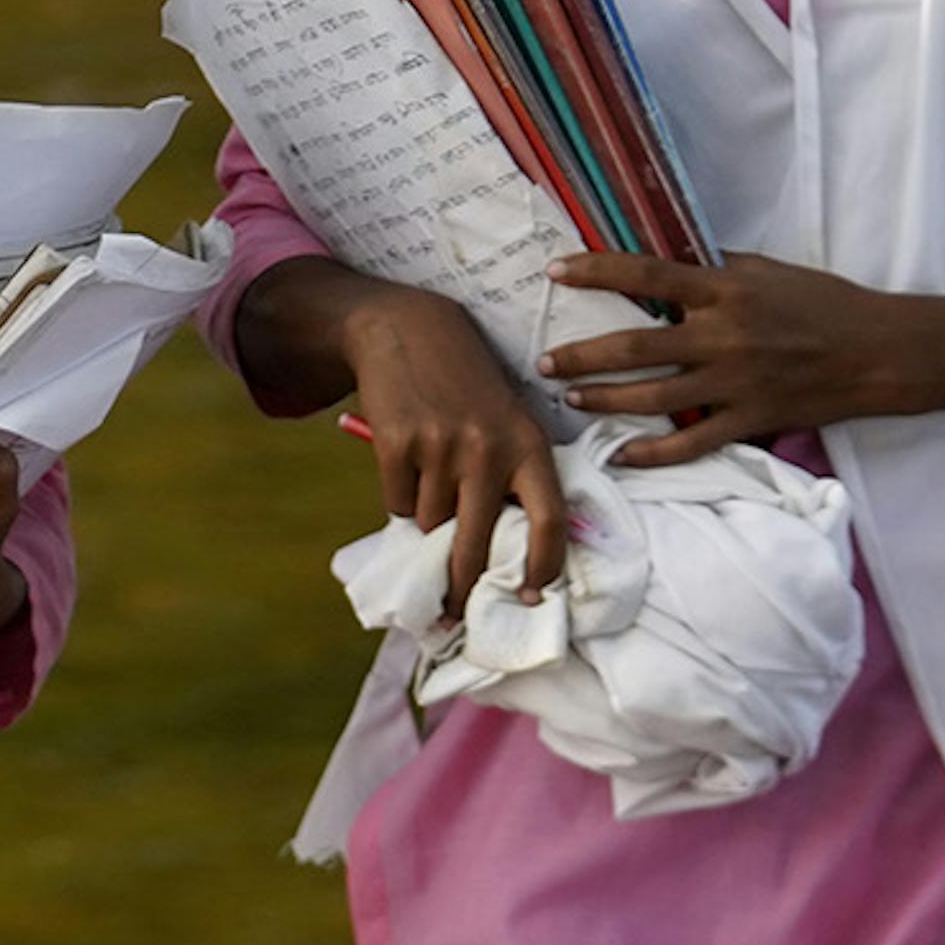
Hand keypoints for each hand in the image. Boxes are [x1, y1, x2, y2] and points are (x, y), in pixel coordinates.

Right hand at [272, 265, 569, 606]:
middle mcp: (488, 448)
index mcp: (528, 445)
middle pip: (475, 544)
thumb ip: (511, 478)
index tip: (529, 596)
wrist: (407, 329)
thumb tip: (503, 557)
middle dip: (463, 589)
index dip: (543, 568)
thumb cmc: (467, 387)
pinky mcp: (395, 444)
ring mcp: (439, 446)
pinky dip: (401, 500)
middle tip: (455, 615)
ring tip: (429, 494)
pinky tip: (406, 467)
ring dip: (428, 528)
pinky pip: (398, 504)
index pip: (548, 521)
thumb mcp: (507, 421)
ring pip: (431, 526)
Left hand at [538, 250, 944, 464]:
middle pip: (636, 344)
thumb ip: (716, 267)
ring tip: (569, 400)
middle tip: (543, 361)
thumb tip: (666, 258)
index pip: (647, 274)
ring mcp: (736, 382)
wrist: (880, 351)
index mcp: (726, 289)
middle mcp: (723, 335)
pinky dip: (652, 453)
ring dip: (604, 399)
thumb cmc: (825, 302)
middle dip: (583, 354)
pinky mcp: (752, 420)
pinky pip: (692, 443)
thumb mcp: (769, 269)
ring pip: (653, 397)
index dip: (598, 270)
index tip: (556, 270)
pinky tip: (620, 456)